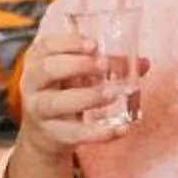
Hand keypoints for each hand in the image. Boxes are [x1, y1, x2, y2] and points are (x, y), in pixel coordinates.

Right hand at [16, 35, 133, 161]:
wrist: (44, 133)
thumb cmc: (64, 92)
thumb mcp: (77, 75)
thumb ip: (108, 66)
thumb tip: (144, 63)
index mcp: (38, 61)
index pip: (46, 45)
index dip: (69, 43)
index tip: (94, 45)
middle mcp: (32, 84)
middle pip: (48, 70)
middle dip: (77, 65)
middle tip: (103, 66)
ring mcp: (39, 110)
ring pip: (56, 103)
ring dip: (87, 97)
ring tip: (114, 94)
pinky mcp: (51, 134)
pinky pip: (73, 134)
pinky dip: (99, 133)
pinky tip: (121, 129)